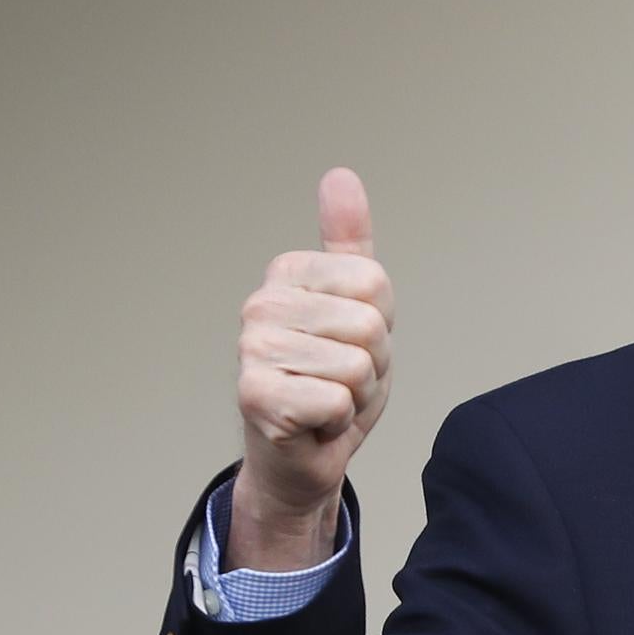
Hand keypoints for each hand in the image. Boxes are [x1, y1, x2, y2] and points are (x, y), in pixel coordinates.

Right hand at [231, 167, 394, 566]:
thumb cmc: (329, 383)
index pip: (374, 283)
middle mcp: (261, 305)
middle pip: (369, 323)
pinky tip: (314, 424)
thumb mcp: (356, 306)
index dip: (380, 325)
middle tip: (339, 381)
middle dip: (371, 364)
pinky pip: (338, 400)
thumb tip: (340, 177)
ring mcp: (253, 350)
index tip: (349, 346)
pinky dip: (338, 423)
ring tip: (327, 402)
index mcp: (286, 274)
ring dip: (356, 395)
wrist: (301, 457)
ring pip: (357, 364)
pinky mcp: (256, 397)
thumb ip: (349, 245)